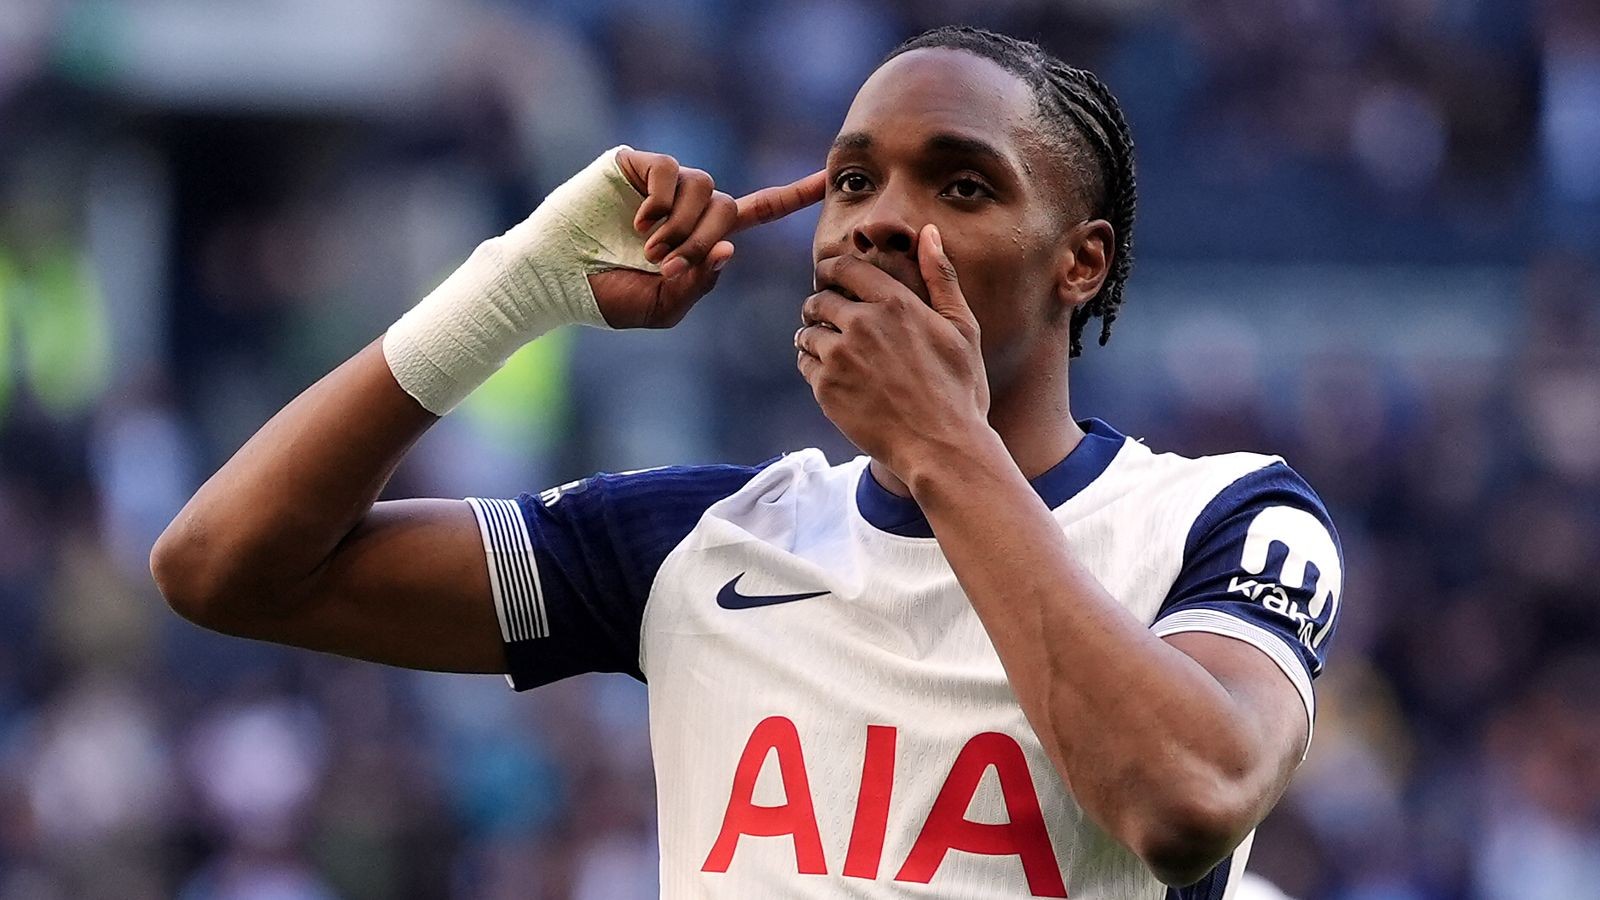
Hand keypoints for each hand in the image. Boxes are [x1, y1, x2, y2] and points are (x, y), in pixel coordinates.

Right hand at [590, 150, 824, 327]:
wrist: (555, 280)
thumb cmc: (606, 297)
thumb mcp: (663, 307)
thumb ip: (700, 283)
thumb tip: (729, 248)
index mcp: (700, 235)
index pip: (757, 210)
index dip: (792, 195)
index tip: (827, 180)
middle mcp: (686, 205)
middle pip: (730, 207)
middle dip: (705, 240)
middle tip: (670, 265)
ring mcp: (661, 183)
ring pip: (706, 188)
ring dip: (683, 226)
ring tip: (650, 250)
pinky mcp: (635, 165)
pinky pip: (672, 171)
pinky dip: (661, 202)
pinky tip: (639, 224)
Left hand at [796, 224, 991, 477]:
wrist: (943, 447)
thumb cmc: (960, 390)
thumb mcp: (962, 329)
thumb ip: (941, 277)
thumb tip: (929, 233)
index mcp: (895, 303)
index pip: (845, 269)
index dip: (831, 270)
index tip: (829, 277)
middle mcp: (862, 324)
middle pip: (819, 300)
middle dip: (820, 305)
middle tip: (826, 317)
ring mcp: (840, 357)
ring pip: (808, 333)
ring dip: (814, 337)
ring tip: (829, 350)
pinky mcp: (826, 389)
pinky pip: (805, 365)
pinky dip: (813, 367)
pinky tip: (833, 377)